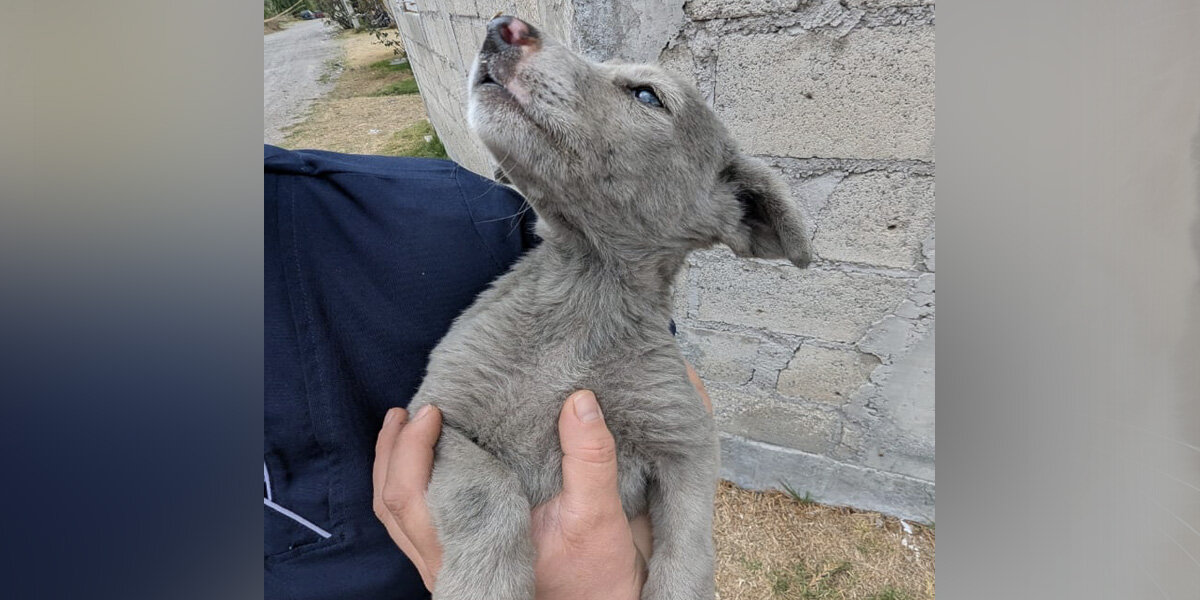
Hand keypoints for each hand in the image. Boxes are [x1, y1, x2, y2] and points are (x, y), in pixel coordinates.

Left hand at [372, 362, 712, 598]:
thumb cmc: (595, 574)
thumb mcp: (600, 514)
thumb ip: (589, 458)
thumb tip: (580, 403)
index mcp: (472, 548)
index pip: (415, 495)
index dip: (414, 447)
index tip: (434, 410)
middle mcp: (448, 563)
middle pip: (393, 504)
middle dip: (393, 451)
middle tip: (410, 411)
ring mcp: (446, 569)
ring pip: (395, 520)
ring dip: (391, 471)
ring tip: (402, 430)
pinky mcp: (454, 568)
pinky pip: (408, 529)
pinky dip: (406, 491)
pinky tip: (423, 468)